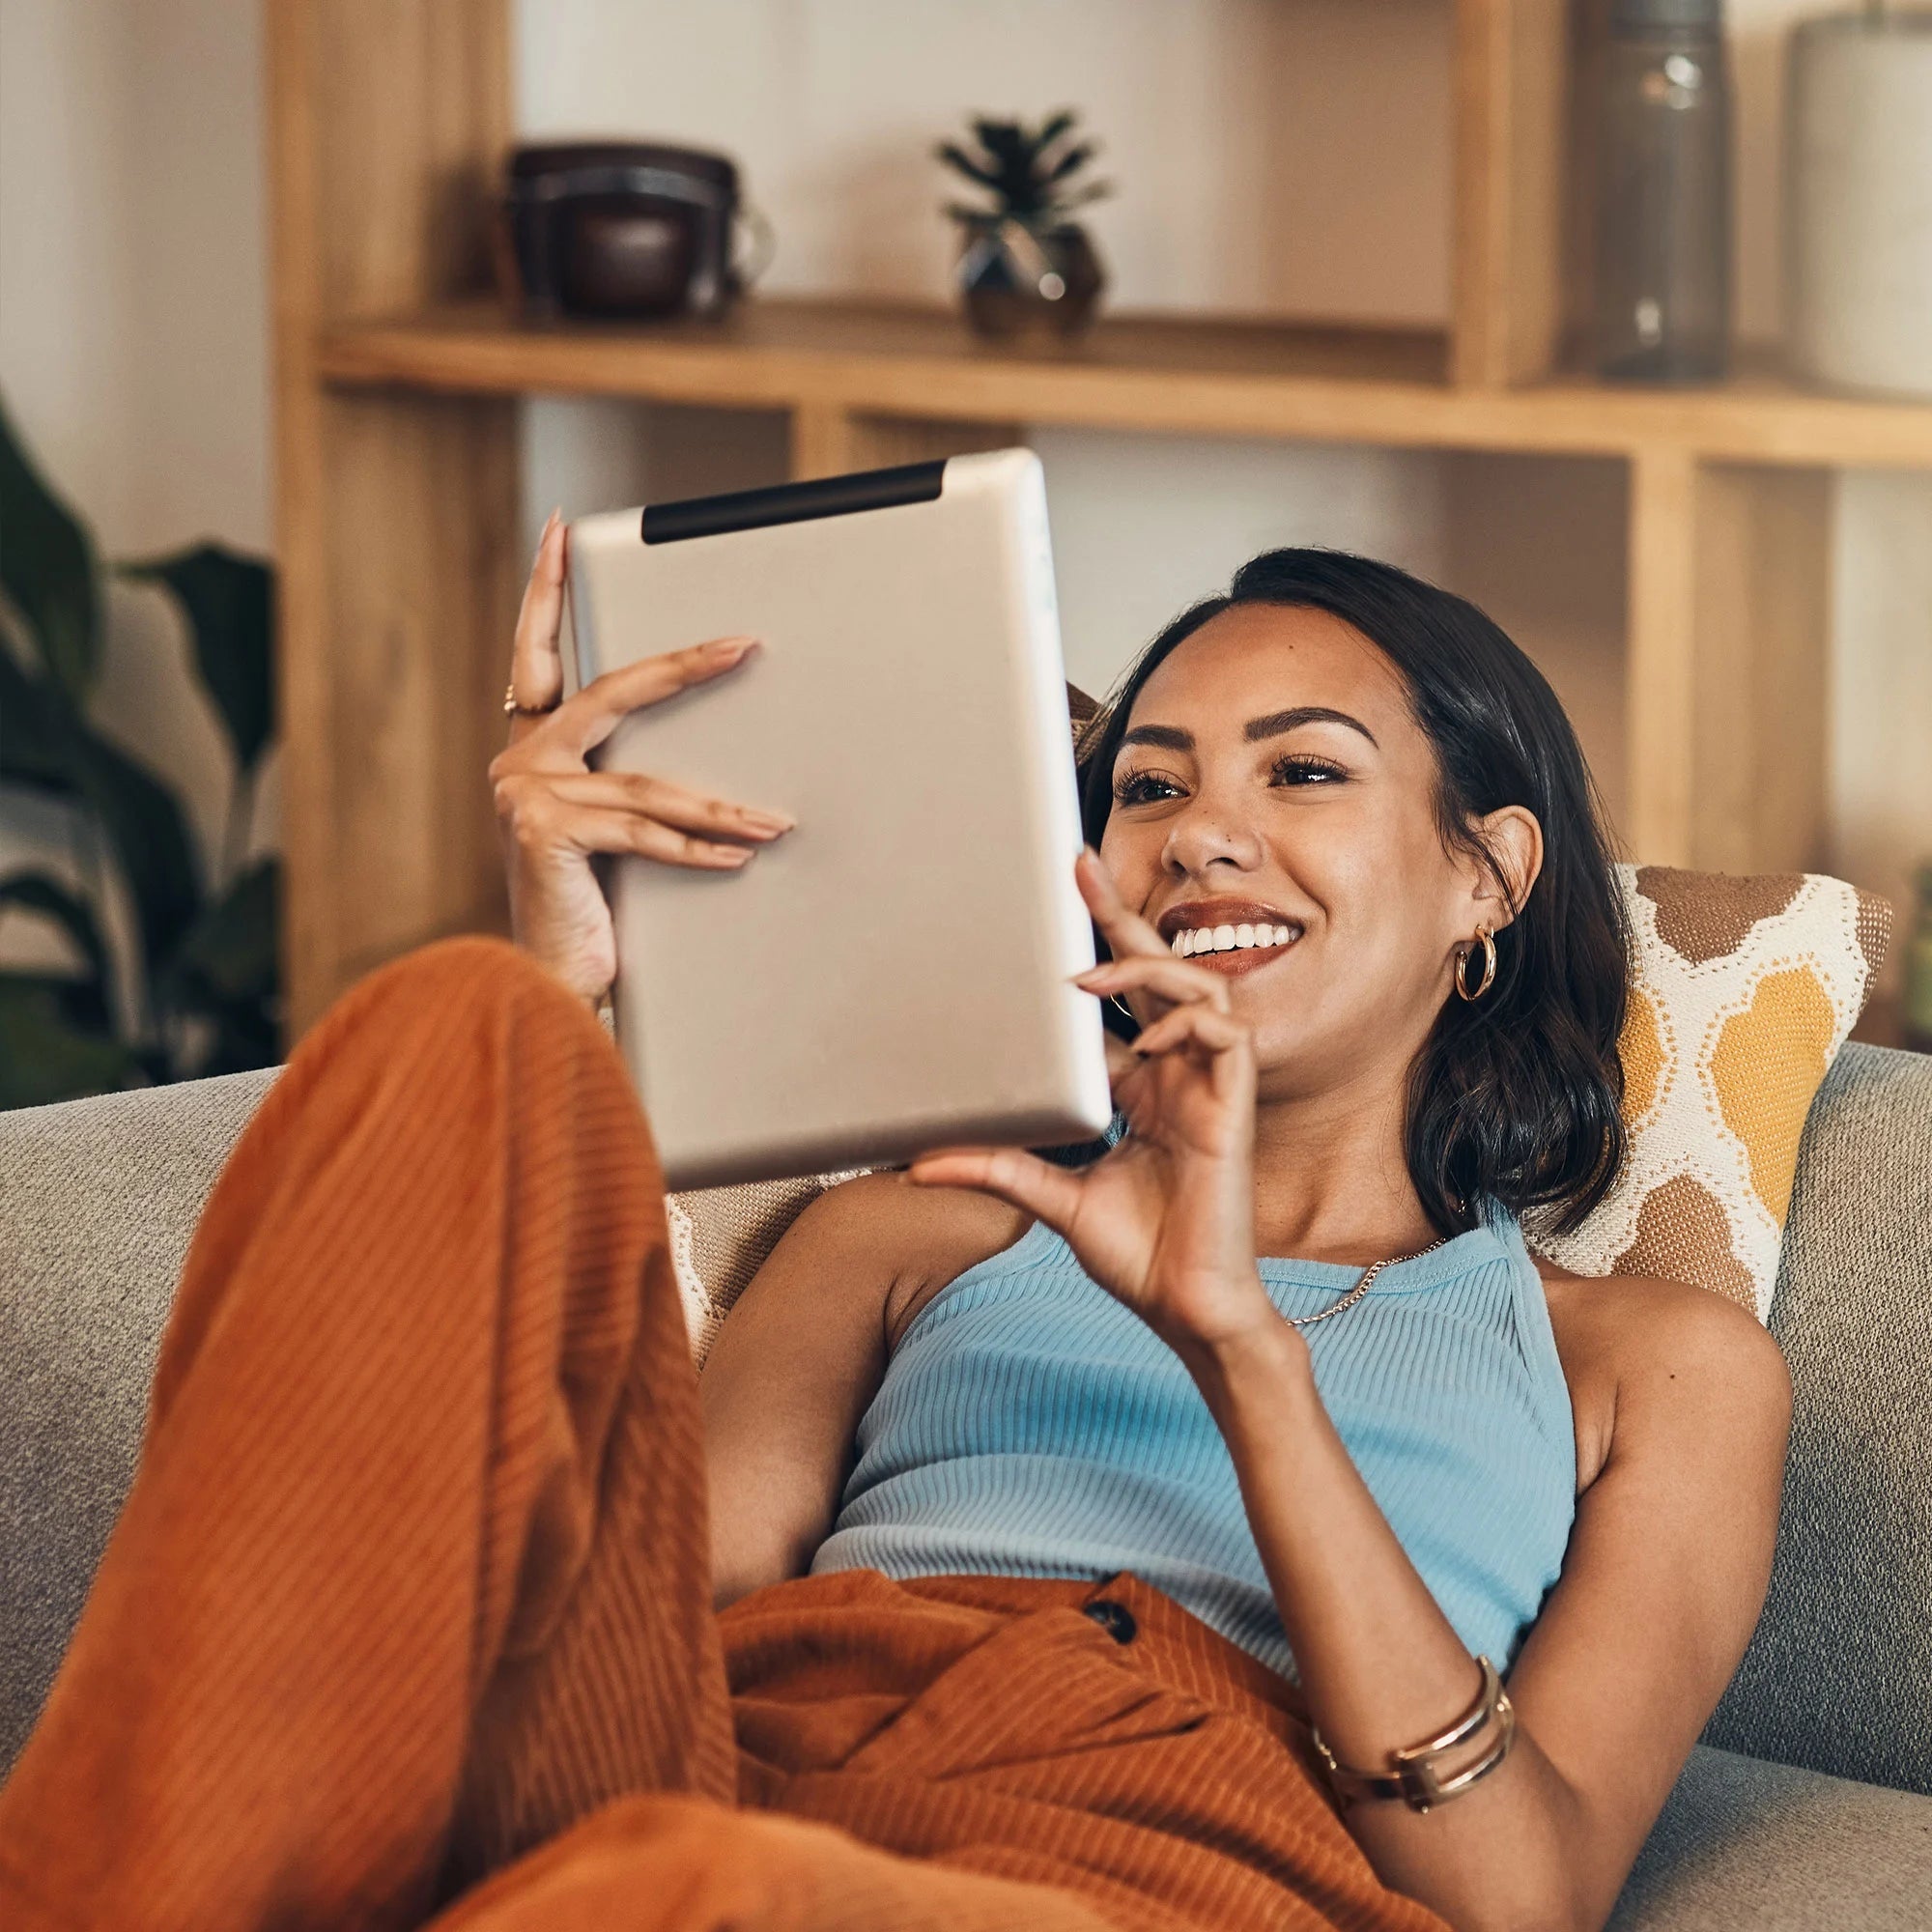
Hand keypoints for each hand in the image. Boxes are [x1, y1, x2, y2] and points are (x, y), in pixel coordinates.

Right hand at [489, 511, 794, 1003]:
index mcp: (531, 750)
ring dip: (719, 807)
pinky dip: (697, 847)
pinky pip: (641, 832)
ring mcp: (524, 795)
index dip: (544, 591)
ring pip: (645, 783)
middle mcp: (518, 763)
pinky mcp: (543, 832)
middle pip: (608, 694)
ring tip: (773, 822)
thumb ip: (630, 789)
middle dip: (681, 668)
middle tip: (741, 646)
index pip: (535, 654)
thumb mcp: (607, 836)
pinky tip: (741, 855)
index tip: (558, 531)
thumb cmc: (587, 911)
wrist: (550, 985)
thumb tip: (713, 768)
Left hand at [909, 848, 1279, 1360]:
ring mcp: (1208, 1086)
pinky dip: (1185, 1024)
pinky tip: (1145, 1047)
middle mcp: (1175, 1075)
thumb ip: (997, 1169)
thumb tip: (919, 1164)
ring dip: (1145, 972)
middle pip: (1157, 973)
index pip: (1118, 1003)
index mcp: (1140, 1088)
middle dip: (1121, 917)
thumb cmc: (1136, 1254)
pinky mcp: (1235, 1106)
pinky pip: (1225, 1033)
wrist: (1183, 1305)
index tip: (1058, 904)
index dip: (1095, 951)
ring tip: (1088, 982)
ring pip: (1198, 986)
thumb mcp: (1051, 1200)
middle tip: (1080, 867)